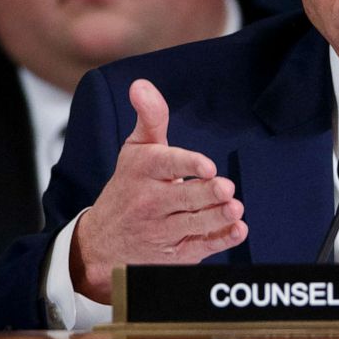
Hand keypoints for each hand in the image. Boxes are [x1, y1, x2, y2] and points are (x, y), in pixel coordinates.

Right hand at [70, 79, 247, 302]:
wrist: (101, 243)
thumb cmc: (130, 185)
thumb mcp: (136, 149)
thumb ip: (150, 117)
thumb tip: (141, 84)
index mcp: (143, 171)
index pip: (165, 164)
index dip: (188, 164)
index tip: (209, 166)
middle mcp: (150, 202)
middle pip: (183, 197)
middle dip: (206, 193)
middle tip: (227, 188)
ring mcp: (162, 230)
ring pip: (193, 224)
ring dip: (216, 217)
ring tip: (235, 209)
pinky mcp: (175, 254)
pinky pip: (199, 248)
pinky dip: (220, 241)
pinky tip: (237, 230)